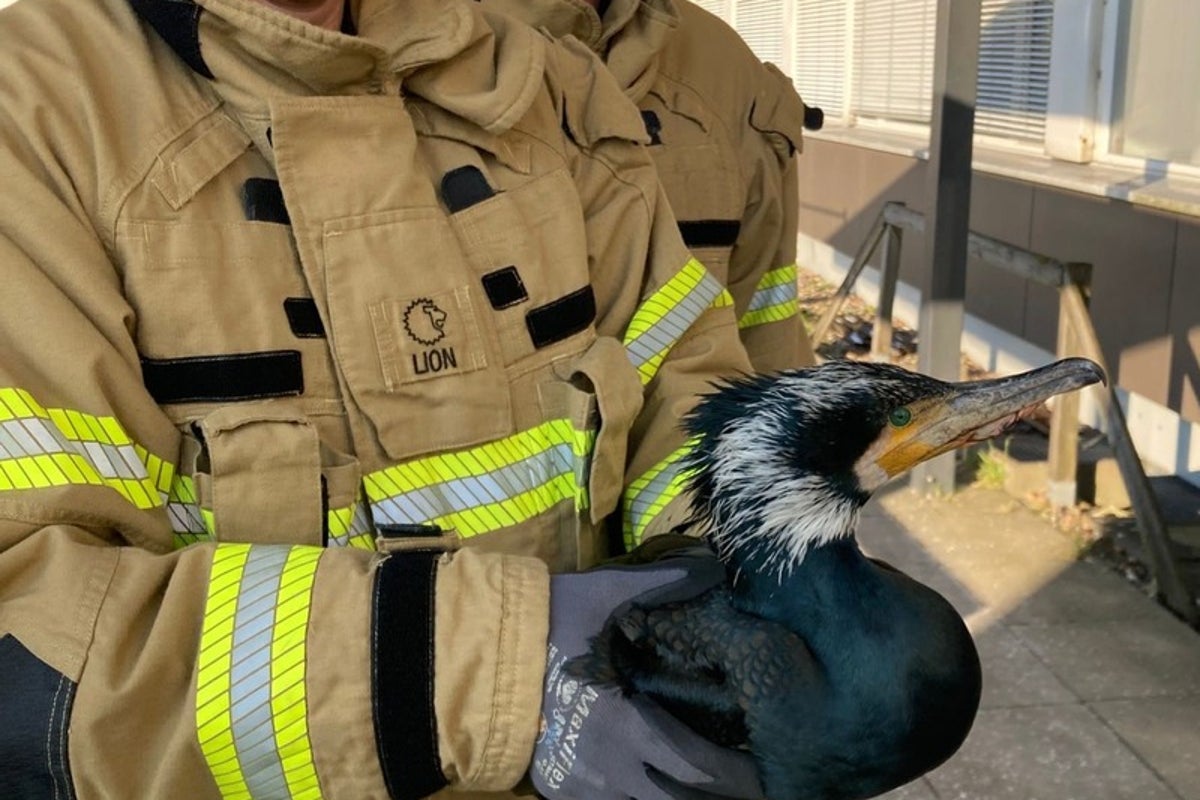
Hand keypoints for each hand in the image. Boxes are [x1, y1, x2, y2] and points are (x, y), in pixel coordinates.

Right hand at [532, 552, 762, 799]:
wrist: (475, 657)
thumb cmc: (547, 624)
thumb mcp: (605, 595)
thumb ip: (661, 584)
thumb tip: (713, 568)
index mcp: (629, 726)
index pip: (698, 769)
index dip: (736, 779)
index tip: (765, 778)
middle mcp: (611, 769)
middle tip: (746, 794)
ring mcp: (582, 786)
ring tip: (701, 794)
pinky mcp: (557, 791)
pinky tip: (649, 791)